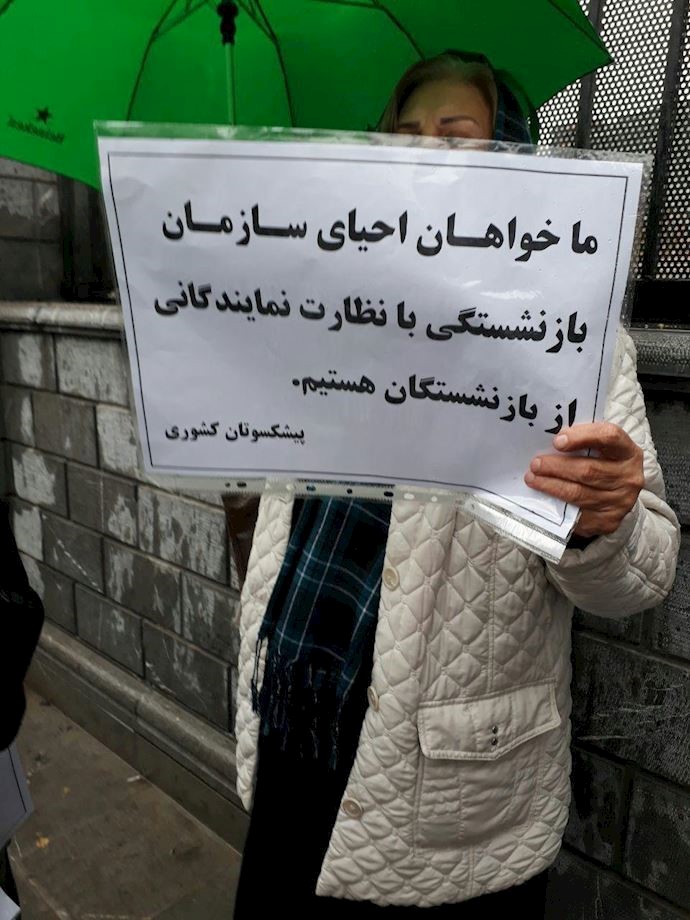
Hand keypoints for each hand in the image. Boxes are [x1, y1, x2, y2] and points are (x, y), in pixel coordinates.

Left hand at [525, 423, 644, 537]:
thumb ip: (583, 441)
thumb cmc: (603, 465)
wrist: (618, 497)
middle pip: (588, 470)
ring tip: (533, 478)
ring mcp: (620, 502)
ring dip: (551, 485)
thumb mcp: (602, 449)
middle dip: (557, 466)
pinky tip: (543, 497)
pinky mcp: (607, 522)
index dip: (582, 437)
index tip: (558, 441)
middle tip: (536, 464)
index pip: (609, 437)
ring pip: (579, 493)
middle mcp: (629, 477)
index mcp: (628, 452)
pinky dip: (556, 504)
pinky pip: (576, 514)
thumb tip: (550, 440)